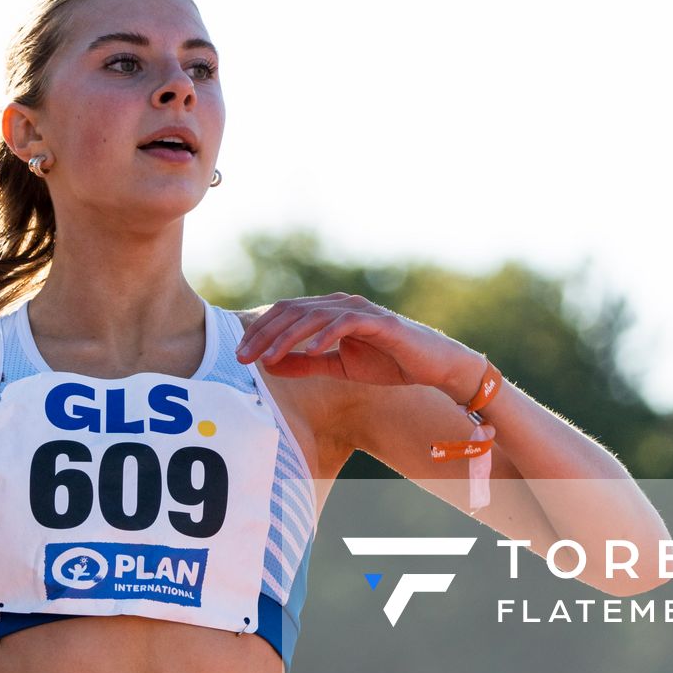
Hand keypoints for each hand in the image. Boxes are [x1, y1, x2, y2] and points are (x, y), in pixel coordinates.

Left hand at [233, 293, 485, 398]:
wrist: (433, 366)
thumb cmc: (389, 362)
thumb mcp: (339, 367)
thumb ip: (305, 364)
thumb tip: (268, 364)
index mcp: (329, 312)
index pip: (285, 314)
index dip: (260, 332)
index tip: (240, 356)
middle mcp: (341, 304)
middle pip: (293, 311)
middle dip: (264, 334)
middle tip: (243, 357)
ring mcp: (360, 310)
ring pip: (314, 315)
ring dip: (287, 337)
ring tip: (268, 357)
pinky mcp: (380, 321)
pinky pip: (346, 324)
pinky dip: (325, 336)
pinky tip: (309, 351)